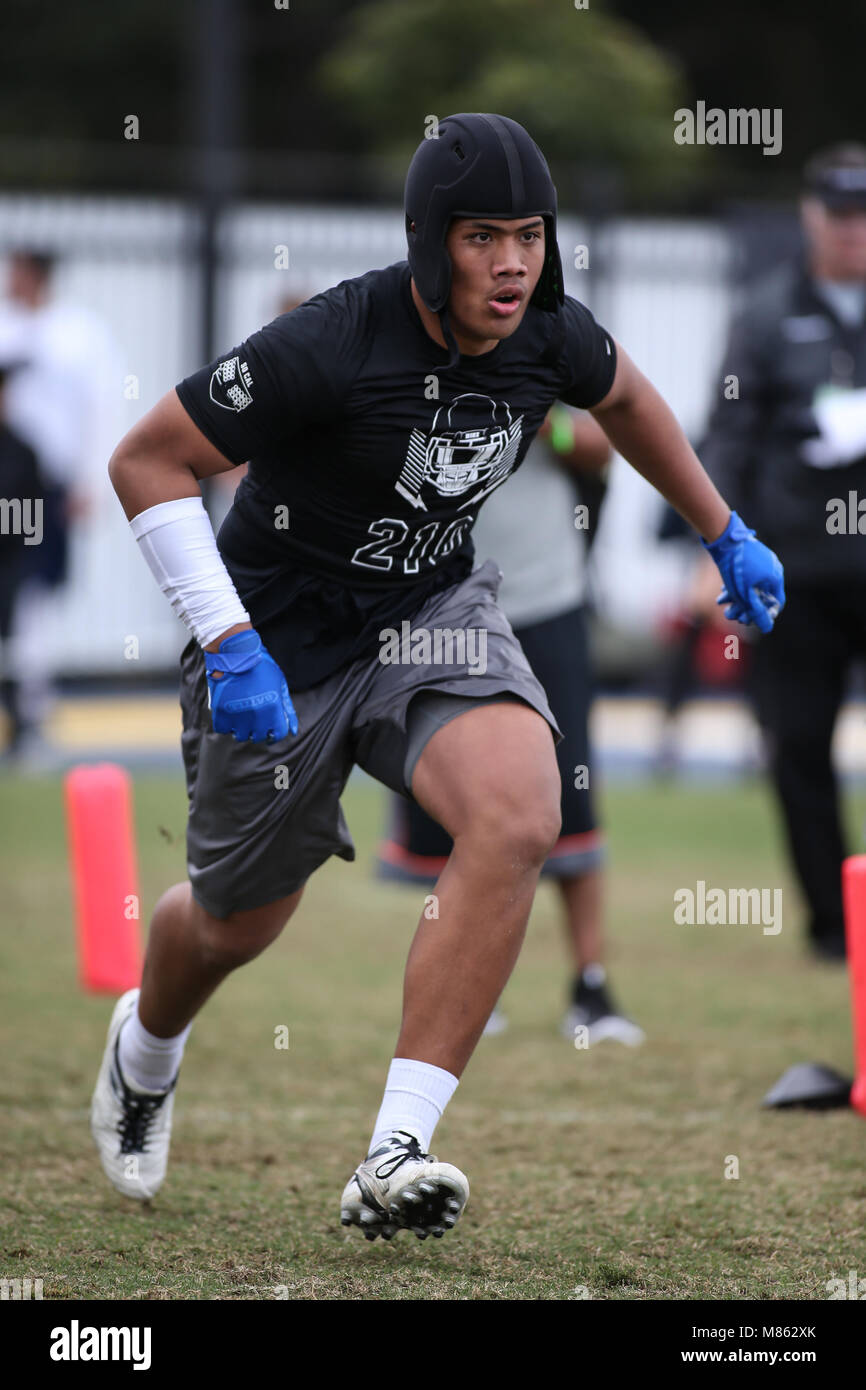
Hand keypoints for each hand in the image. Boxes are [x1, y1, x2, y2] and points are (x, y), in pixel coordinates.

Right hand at [204, 629, 297, 741]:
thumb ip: (287, 709)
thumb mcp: (280, 684)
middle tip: (254, 720)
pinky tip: (229, 714)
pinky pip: (223, 729)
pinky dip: (225, 725)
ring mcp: (238, 714)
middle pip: (258, 737)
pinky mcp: (221, 711)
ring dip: (241, 729)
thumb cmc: (261, 666)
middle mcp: (257, 715)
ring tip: (241, 716)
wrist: (236, 651)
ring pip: (240, 736)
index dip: (275, 734)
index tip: (270, 732)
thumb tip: (293, 731)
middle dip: (258, 731)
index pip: (277, 735)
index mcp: (273, 708)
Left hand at [700, 511, 785, 633]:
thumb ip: (756, 611)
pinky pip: (745, 576)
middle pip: (760, 595)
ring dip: (736, 598)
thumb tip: (767, 629)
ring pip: (749, 586)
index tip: (750, 620)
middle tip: (732, 615)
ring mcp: (761, 561)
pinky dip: (734, 586)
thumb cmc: (736, 567)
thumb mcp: (744, 594)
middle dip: (745, 607)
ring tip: (722, 604)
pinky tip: (722, 592)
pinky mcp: (749, 556)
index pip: (776, 602)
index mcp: (775, 576)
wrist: (723, 538)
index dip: (764, 614)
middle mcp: (771, 568)